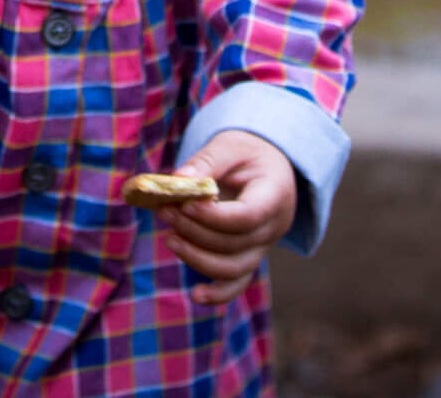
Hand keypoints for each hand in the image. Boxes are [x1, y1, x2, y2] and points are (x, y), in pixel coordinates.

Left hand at [151, 130, 299, 305]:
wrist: (267, 166)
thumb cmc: (247, 152)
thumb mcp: (230, 144)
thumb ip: (206, 161)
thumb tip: (176, 180)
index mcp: (275, 195)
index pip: (247, 217)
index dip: (213, 216)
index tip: (184, 204)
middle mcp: (274, 228)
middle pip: (235, 244)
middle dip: (195, 231)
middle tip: (164, 211)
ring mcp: (263, 248)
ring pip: (233, 269)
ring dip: (197, 257)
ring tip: (169, 237)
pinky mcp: (248, 258)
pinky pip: (236, 284)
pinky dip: (217, 294)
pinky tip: (195, 296)